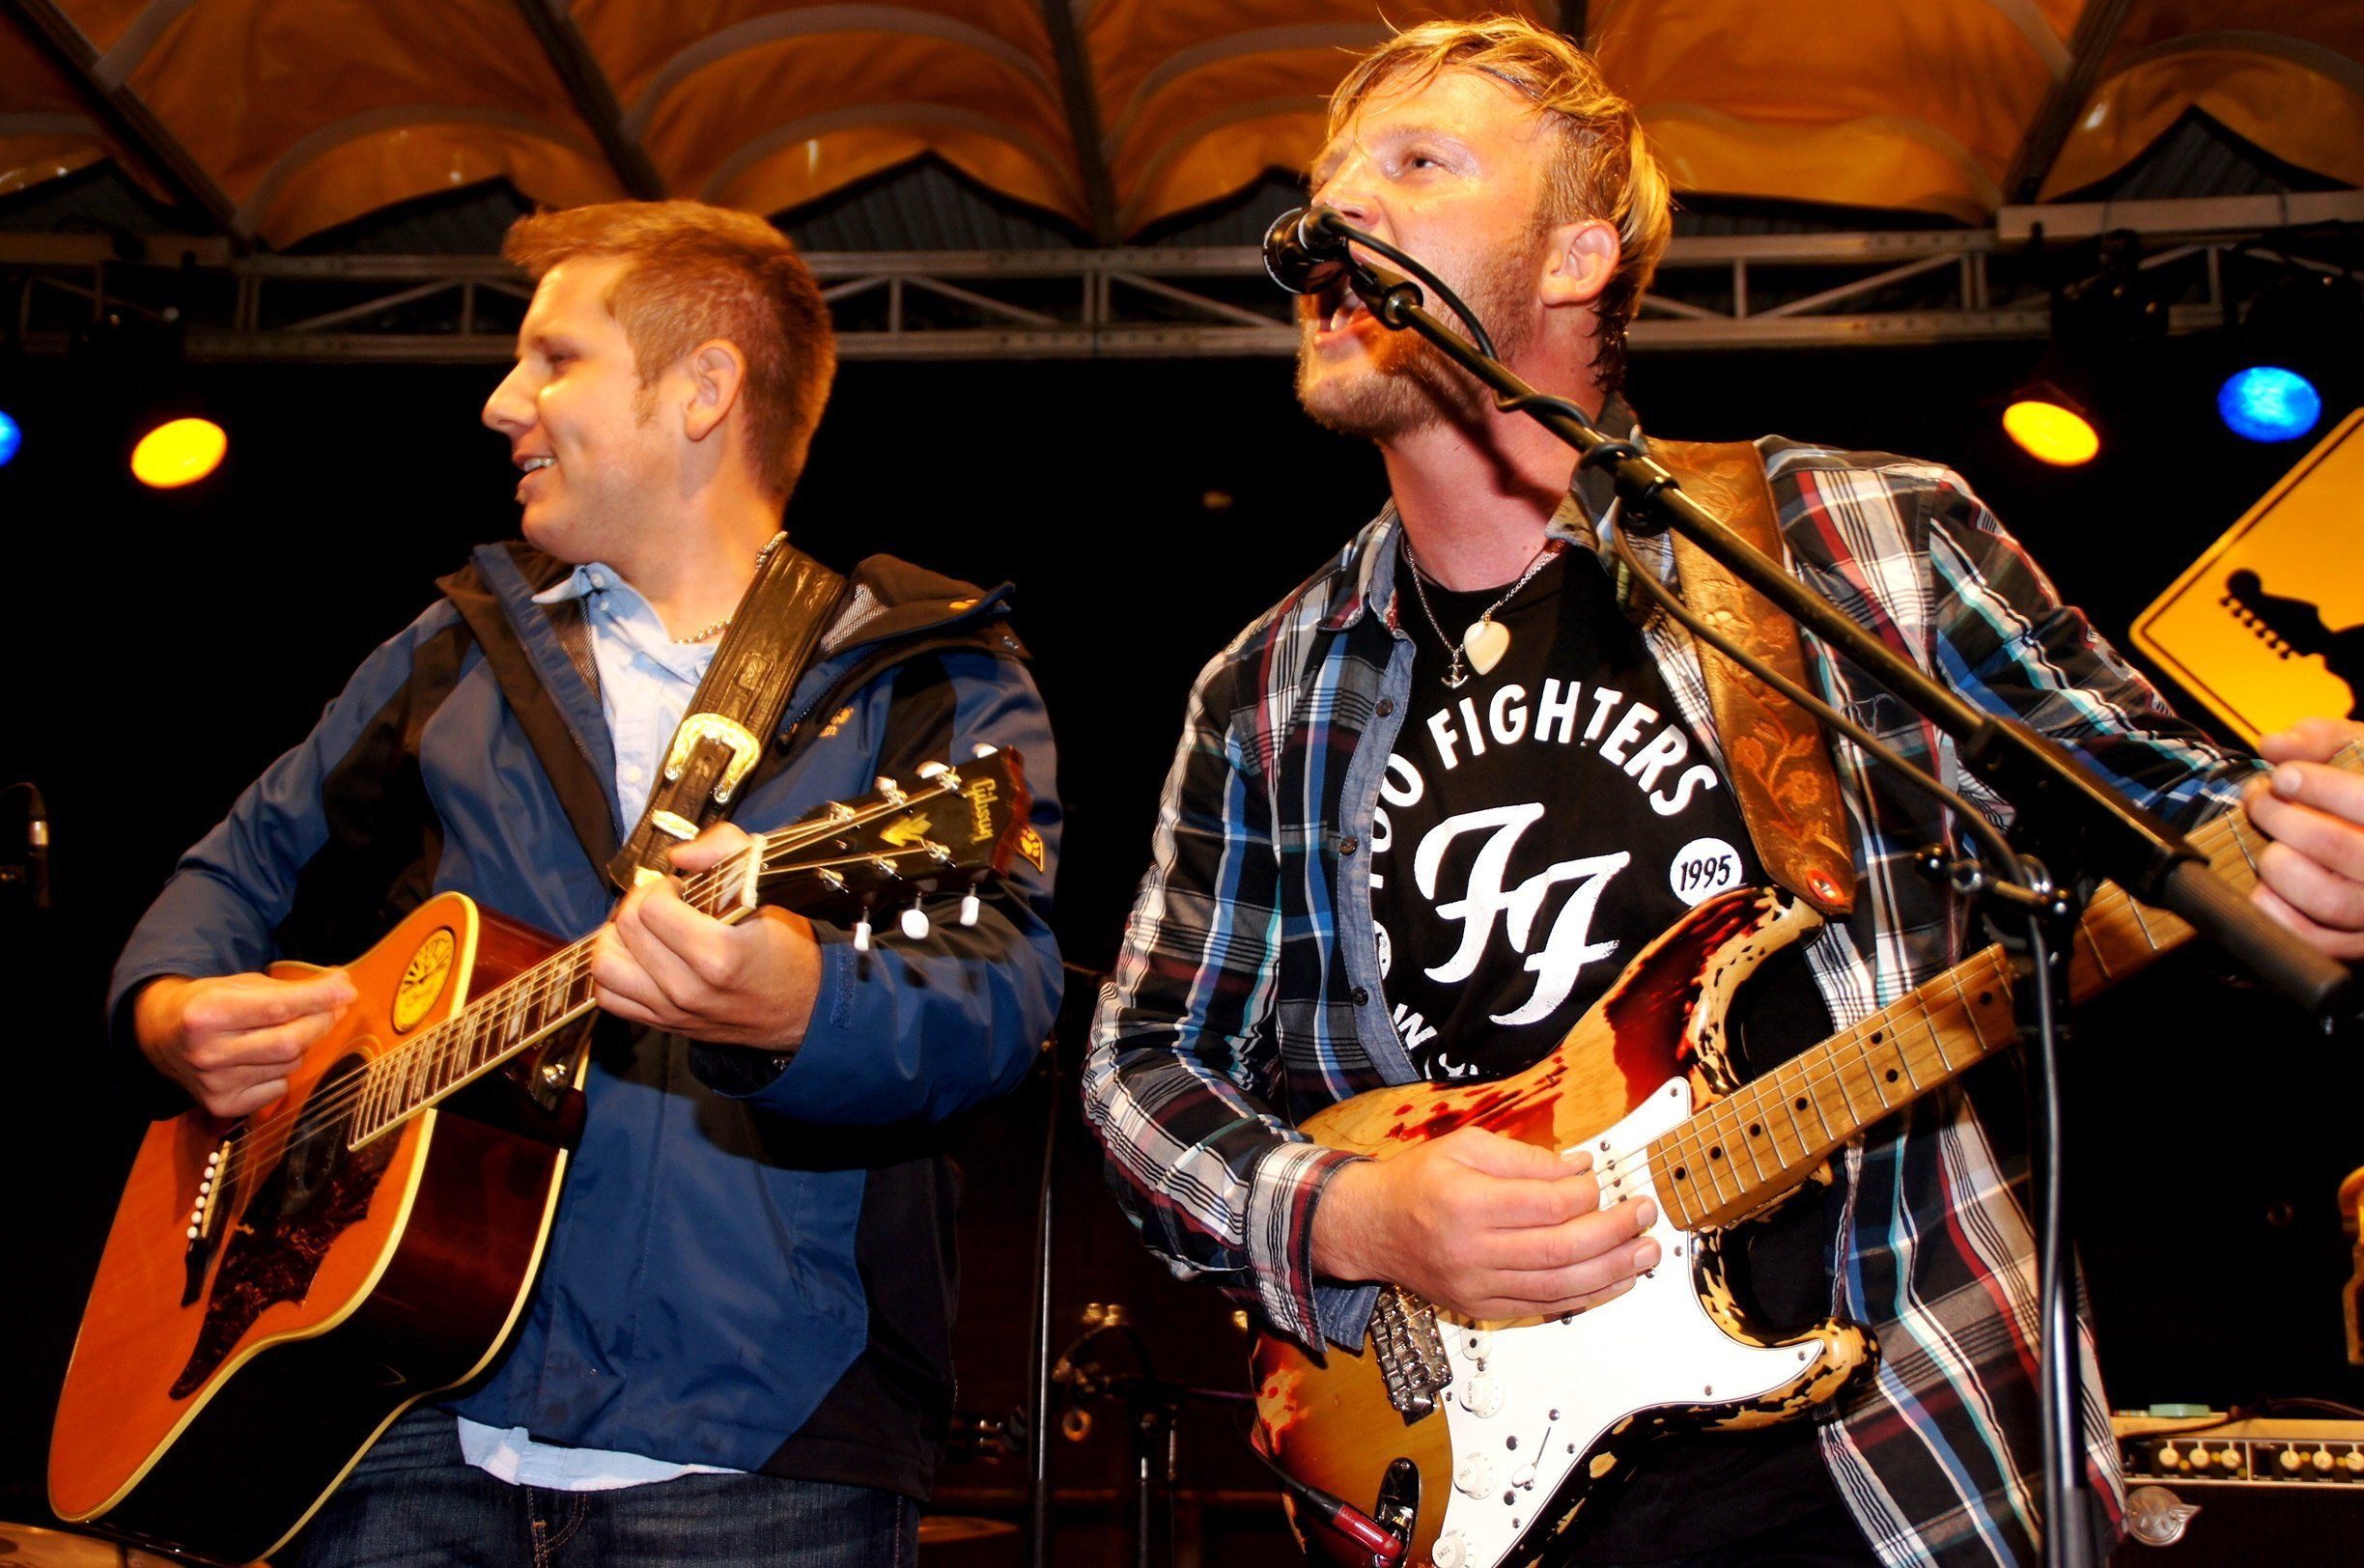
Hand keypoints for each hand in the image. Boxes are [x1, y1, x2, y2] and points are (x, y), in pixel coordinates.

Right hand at [134, 969, 356, 1118]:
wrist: (162, 1037)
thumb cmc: (210, 1004)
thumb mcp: (239, 984)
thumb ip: (288, 988)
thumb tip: (341, 987)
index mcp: (207, 1014)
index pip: (277, 1008)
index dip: (318, 999)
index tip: (347, 988)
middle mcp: (208, 1053)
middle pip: (289, 1043)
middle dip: (321, 1022)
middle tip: (336, 1006)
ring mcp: (215, 1084)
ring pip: (288, 1065)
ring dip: (302, 1045)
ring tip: (287, 1029)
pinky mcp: (223, 1105)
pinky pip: (278, 1087)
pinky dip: (284, 1070)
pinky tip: (265, 1057)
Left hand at [591, 824, 823, 1049]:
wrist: (804, 1008)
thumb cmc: (788, 949)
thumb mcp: (770, 887)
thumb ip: (726, 850)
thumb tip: (678, 855)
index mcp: (718, 954)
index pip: (651, 908)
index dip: (662, 887)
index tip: (682, 889)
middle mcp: (688, 988)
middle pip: (626, 929)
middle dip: (640, 903)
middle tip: (665, 902)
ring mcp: (672, 1010)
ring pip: (606, 965)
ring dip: (617, 937)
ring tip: (643, 929)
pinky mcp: (663, 1024)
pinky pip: (609, 997)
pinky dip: (613, 973)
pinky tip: (637, 957)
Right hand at [1310, 1126, 1658, 1320]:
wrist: (1371, 1228)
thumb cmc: (1416, 1182)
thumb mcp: (1465, 1146)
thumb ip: (1525, 1157)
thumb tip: (1580, 1167)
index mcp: (1468, 1203)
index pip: (1547, 1205)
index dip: (1586, 1195)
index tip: (1601, 1182)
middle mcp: (1473, 1250)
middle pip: (1561, 1249)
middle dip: (1615, 1233)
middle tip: (1645, 1216)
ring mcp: (1479, 1285)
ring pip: (1560, 1287)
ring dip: (1613, 1271)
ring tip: (1646, 1253)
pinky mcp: (1483, 1307)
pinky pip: (1546, 1308)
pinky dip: (1587, 1296)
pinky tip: (1615, 1281)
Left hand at [2244, 717, 2363, 960]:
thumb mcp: (2360, 749)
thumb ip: (2321, 738)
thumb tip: (2274, 746)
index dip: (2318, 787)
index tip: (2283, 776)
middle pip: (2341, 848)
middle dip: (2283, 819)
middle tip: (2261, 800)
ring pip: (2329, 900)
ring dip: (2279, 866)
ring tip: (2268, 844)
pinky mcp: (2362, 941)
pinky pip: (2318, 941)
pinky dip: (2280, 915)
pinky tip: (2267, 888)